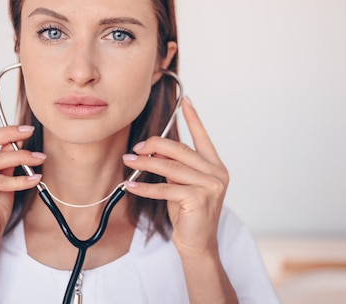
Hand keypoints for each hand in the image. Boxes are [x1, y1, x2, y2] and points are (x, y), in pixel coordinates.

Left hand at [122, 96, 228, 257]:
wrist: (197, 244)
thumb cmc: (188, 213)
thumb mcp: (181, 185)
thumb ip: (173, 166)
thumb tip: (152, 148)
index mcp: (215, 166)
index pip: (203, 137)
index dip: (194, 118)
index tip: (186, 101)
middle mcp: (216, 173)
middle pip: (180, 150)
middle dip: (154, 146)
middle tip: (136, 148)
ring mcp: (210, 186)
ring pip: (171, 168)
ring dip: (145, 164)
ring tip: (128, 162)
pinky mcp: (198, 199)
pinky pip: (166, 188)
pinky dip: (146, 187)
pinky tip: (132, 185)